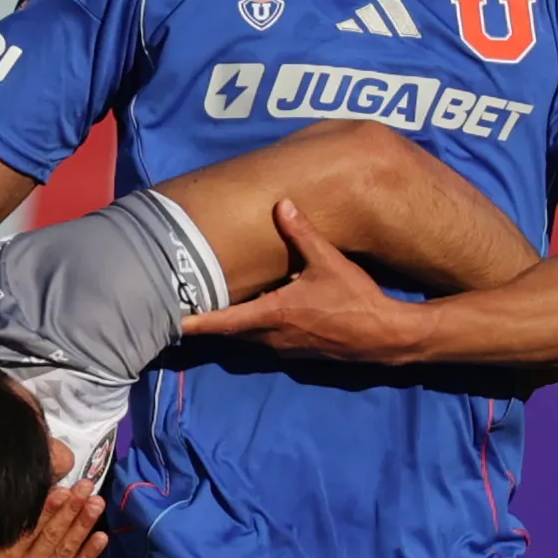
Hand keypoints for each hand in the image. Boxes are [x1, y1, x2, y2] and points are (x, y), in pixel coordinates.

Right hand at [0, 486, 105, 557]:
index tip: (63, 488)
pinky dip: (89, 556)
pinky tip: (101, 537)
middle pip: (52, 537)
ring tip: (97, 503)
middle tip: (87, 487)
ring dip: (84, 526)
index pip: (29, 530)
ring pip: (67, 552)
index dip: (48, 508)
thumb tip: (12, 508)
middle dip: (71, 510)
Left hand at [178, 199, 425, 362]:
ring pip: (251, 339)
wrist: (385, 336)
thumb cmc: (355, 299)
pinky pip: (269, 342)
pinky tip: (259, 317)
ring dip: (234, 328)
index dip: (197, 323)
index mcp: (274, 314)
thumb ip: (302, 233)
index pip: (224, 321)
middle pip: (232, 333)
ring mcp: (287, 349)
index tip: (172, 324)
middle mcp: (274, 337)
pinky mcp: (301, 354)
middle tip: (187, 313)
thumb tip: (282, 204)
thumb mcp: (328, 261)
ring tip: (214, 314)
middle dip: (210, 324)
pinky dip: (256, 332)